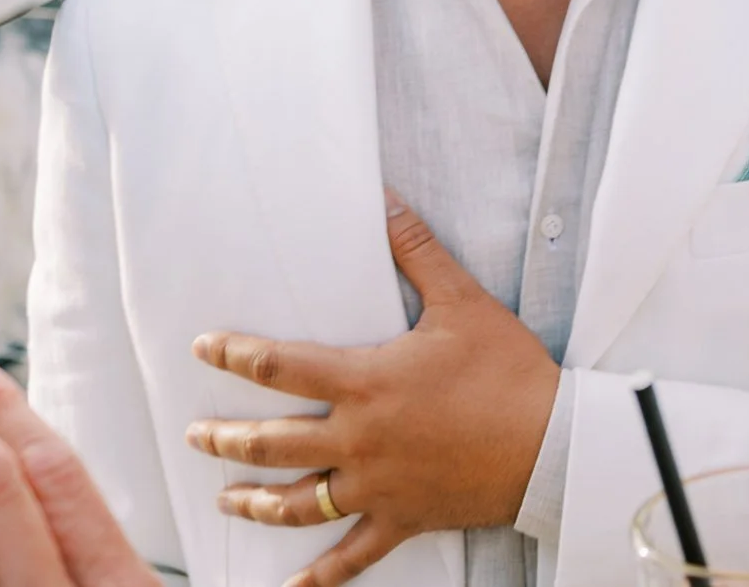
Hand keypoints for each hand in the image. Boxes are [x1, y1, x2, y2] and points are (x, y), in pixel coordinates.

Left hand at [187, 200, 562, 586]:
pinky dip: (319, 575)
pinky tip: (291, 586)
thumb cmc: (507, 370)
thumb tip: (385, 200)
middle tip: (194, 434)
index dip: (233, 355)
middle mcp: (358, 439)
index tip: (202, 348)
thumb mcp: (461, 301)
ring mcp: (376, 486)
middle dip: (224, 438)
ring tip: (225, 498)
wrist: (553, 443)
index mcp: (365, 383)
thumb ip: (416, 250)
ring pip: (297, 502)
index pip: (278, 367)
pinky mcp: (402, 519)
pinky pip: (351, 555)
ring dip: (253, 500)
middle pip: (271, 442)